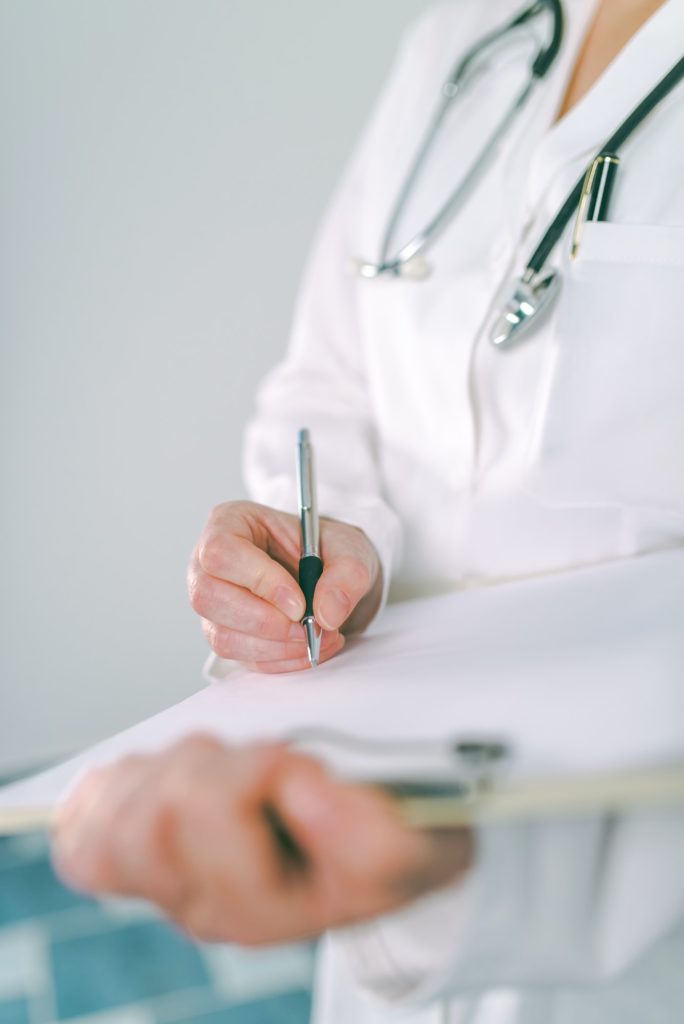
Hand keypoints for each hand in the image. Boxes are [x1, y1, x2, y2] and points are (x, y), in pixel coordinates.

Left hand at [52, 736, 471, 944]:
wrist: (372, 854)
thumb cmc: (388, 841)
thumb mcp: (415, 842)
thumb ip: (376, 832)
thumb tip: (302, 792)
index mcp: (267, 906)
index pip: (206, 811)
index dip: (257, 765)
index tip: (302, 767)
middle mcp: (205, 906)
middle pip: (149, 820)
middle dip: (207, 762)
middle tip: (256, 761)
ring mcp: (165, 886)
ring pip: (112, 822)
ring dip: (165, 769)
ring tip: (218, 767)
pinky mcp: (136, 861)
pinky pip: (83, 833)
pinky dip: (110, 792)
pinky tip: (155, 781)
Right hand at [188, 501, 381, 671]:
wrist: (329, 576)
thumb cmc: (327, 550)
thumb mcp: (349, 548)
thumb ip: (346, 574)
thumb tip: (327, 613)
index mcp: (230, 523)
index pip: (221, 553)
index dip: (258, 581)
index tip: (299, 602)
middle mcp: (208, 564)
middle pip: (207, 597)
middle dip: (265, 621)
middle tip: (308, 626)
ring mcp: (214, 604)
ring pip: (222, 636)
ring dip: (276, 646)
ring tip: (316, 636)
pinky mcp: (227, 635)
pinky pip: (243, 658)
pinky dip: (280, 659)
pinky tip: (308, 647)